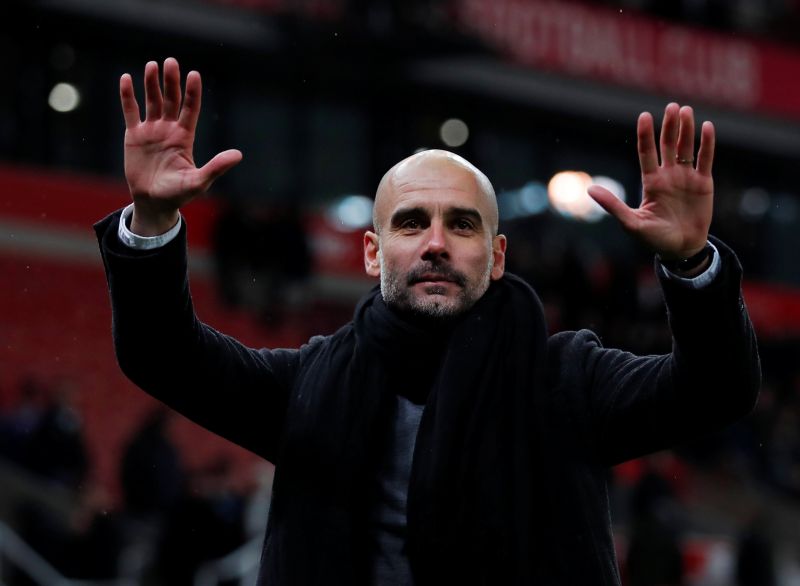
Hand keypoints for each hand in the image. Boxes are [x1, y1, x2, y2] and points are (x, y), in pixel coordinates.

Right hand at [120, 58, 241, 234]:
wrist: (154, 202)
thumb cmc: (179, 194)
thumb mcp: (199, 181)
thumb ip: (216, 167)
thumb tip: (238, 155)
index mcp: (185, 137)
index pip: (191, 109)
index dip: (193, 92)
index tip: (194, 74)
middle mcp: (169, 129)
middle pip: (171, 100)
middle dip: (171, 82)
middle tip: (171, 62)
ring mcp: (151, 130)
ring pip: (151, 101)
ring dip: (151, 83)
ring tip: (152, 65)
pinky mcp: (134, 135)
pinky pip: (130, 111)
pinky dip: (128, 96)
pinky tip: (126, 78)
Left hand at [588, 103, 713, 259]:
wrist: (680, 249)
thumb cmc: (653, 238)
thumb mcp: (631, 223)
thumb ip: (613, 205)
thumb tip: (590, 190)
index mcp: (650, 182)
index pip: (646, 152)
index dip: (646, 135)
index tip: (644, 115)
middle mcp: (668, 175)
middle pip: (668, 145)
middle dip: (669, 126)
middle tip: (671, 106)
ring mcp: (686, 177)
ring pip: (686, 148)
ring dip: (686, 130)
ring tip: (686, 110)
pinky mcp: (704, 183)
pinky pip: (705, 159)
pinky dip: (706, 144)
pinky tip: (707, 127)